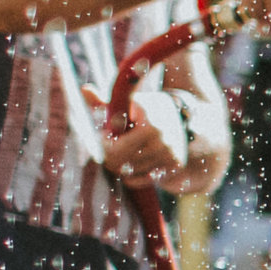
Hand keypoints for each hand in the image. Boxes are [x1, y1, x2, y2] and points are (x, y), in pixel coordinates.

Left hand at [102, 87, 224, 195]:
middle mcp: (163, 142)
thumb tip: (84, 89)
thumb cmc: (148, 109)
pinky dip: (132, 175)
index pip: (112, 149)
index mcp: (151, 124)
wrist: (186, 117)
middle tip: (109, 146)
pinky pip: (142, 180)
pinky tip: (132, 162)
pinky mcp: (173, 167)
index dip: (103, 142)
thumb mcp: (128, 103)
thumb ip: (105, 102)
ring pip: (129, 173)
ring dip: (119, 165)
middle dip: (108, 156)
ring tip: (122, 152)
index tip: (106, 133)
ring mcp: (170, 157)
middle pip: (118, 163)